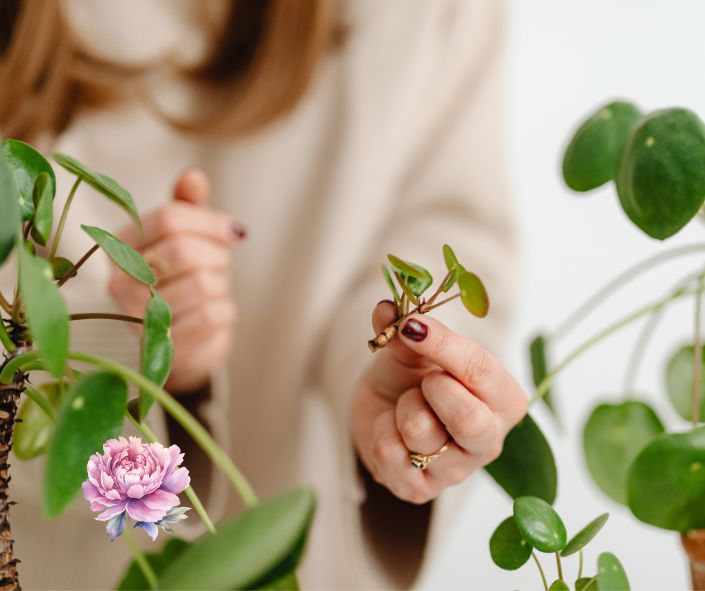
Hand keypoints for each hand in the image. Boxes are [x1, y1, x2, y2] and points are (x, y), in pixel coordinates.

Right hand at [108, 168, 244, 393]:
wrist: (183, 341)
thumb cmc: (183, 279)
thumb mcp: (186, 238)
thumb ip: (188, 208)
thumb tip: (193, 175)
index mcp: (121, 244)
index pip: (169, 218)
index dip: (210, 222)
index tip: (235, 232)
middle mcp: (120, 282)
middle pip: (184, 251)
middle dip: (216, 256)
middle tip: (219, 265)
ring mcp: (137, 318)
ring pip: (202, 284)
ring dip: (220, 285)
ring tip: (211, 290)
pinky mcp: (164, 347)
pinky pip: (211, 316)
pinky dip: (224, 310)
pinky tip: (213, 313)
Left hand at [351, 301, 526, 503]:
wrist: (384, 410)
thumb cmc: (412, 375)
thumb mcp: (412, 347)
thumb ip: (405, 330)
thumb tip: (386, 309)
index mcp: (504, 399)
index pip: (481, 372)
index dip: (444, 345)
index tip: (411, 325)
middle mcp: (489, 440)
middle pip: (469, 420)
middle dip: (434, 389)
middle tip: (423, 379)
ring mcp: (456, 471)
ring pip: (421, 433)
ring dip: (403, 408)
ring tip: (407, 405)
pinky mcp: (420, 490)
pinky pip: (391, 453)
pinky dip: (382, 431)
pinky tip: (393, 430)